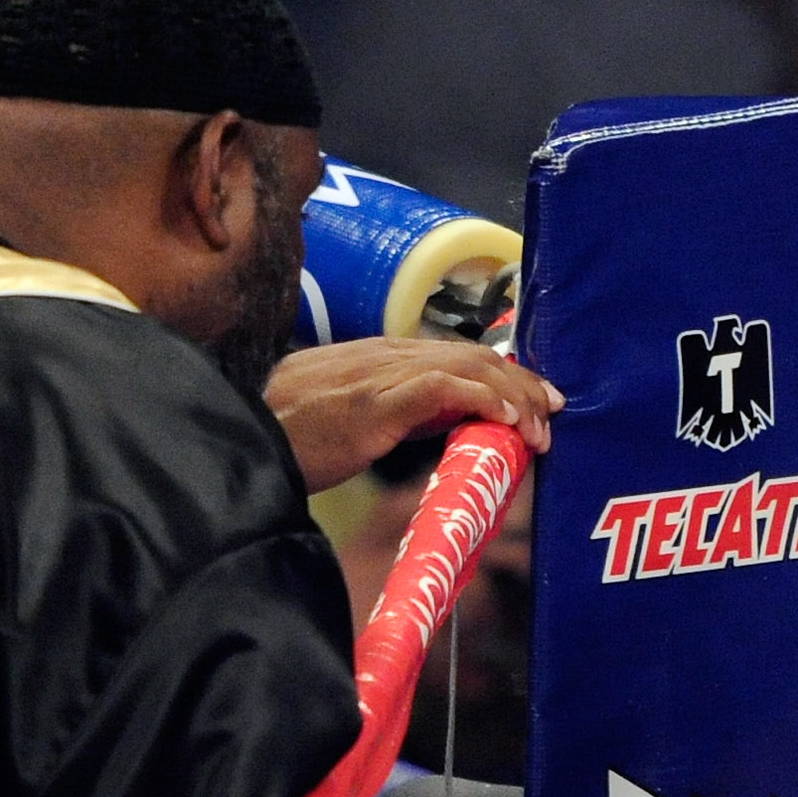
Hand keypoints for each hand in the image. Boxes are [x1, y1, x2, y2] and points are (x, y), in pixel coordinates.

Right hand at [265, 338, 560, 492]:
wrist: (245, 441)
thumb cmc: (288, 440)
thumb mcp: (348, 422)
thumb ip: (392, 415)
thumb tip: (436, 426)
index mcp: (379, 359)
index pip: (454, 355)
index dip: (499, 373)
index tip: (530, 401)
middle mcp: (386, 356)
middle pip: (472, 354)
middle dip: (520, 382)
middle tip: (552, 411)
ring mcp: (382, 374)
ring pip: (468, 366)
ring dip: (513, 395)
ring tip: (539, 426)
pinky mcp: (378, 400)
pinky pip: (444, 387)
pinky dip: (483, 399)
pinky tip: (506, 420)